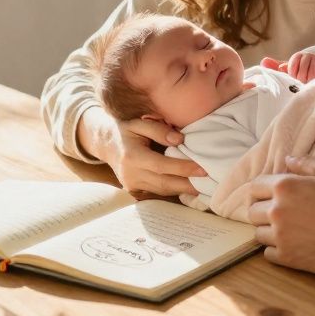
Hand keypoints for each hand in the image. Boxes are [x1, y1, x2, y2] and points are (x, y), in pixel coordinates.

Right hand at [81, 109, 206, 196]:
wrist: (106, 144)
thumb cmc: (126, 131)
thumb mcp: (140, 123)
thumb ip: (159, 130)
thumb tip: (180, 140)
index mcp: (132, 156)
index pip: (162, 166)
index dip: (183, 168)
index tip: (202, 169)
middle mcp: (131, 174)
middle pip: (164, 183)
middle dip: (187, 184)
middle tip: (208, 183)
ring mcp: (131, 185)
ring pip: (161, 190)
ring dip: (182, 190)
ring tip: (202, 187)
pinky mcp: (133, 190)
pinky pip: (156, 192)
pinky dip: (172, 191)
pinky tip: (186, 188)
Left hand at [248, 156, 314, 275]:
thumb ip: (307, 163)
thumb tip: (287, 159)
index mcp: (284, 187)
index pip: (254, 186)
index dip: (262, 190)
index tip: (271, 195)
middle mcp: (277, 211)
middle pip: (252, 211)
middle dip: (263, 210)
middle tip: (280, 214)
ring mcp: (280, 236)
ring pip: (258, 234)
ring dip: (269, 231)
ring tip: (288, 231)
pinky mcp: (288, 258)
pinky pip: (268, 254)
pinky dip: (276, 250)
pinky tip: (293, 245)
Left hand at [261, 53, 314, 82]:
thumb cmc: (302, 72)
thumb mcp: (290, 70)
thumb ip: (276, 67)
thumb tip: (263, 61)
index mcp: (297, 56)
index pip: (291, 68)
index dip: (293, 76)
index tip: (295, 77)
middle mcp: (308, 55)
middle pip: (301, 74)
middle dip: (301, 81)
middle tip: (303, 82)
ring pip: (310, 76)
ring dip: (309, 82)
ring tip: (310, 82)